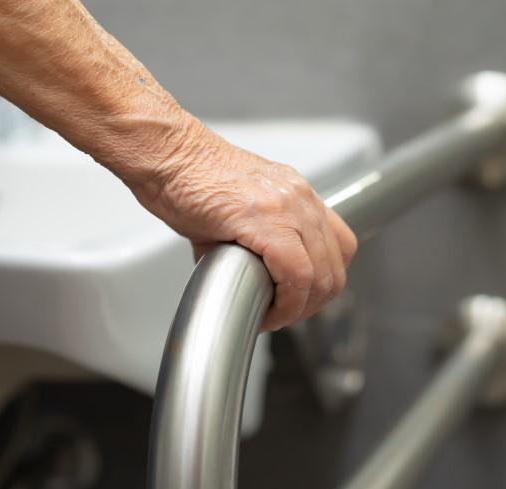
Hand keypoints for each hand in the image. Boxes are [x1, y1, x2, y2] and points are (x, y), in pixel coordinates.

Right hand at [133, 121, 357, 330]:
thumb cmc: (187, 178)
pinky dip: (285, 304)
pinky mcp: (267, 220)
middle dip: (310, 304)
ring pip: (321, 276)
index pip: (338, 246)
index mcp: (296, 194)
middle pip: (335, 268)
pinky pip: (297, 275)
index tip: (295, 301)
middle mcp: (300, 197)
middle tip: (280, 314)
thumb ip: (251, 239)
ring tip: (271, 315)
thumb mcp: (234, 208)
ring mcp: (288, 206)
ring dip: (298, 308)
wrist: (167, 155)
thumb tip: (242, 276)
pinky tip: (263, 311)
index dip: (321, 283)